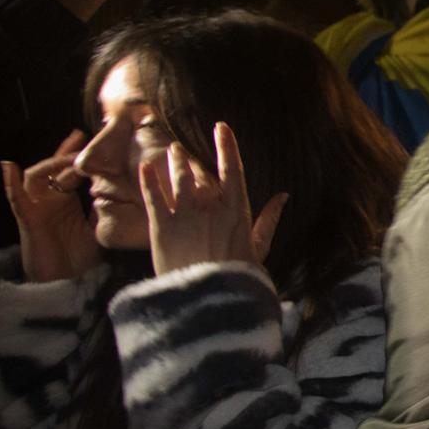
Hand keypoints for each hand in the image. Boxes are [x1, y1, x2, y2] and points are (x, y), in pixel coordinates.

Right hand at [2, 129, 100, 282]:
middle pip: (52, 168)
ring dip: (50, 163)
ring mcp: (36, 207)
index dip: (80, 156)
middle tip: (82, 137)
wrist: (64, 282)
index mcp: (65, 201)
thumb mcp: (98, 226)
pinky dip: (9, 182)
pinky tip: (8, 166)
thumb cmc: (79, 258)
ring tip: (68, 155)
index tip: (98, 140)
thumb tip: (123, 188)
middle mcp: (48, 200)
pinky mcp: (27, 218)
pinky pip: (15, 198)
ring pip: (36, 176)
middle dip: (66, 152)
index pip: (70, 171)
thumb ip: (104, 208)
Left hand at [137, 122, 286, 277]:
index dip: (226, 145)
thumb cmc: (238, 278)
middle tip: (178, 148)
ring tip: (168, 152)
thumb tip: (284, 196)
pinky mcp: (161, 228)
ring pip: (177, 178)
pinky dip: (149, 179)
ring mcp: (184, 215)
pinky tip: (144, 166)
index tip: (221, 127)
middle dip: (187, 158)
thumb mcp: (259, 248)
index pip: (232, 168)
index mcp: (236, 210)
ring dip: (172, 162)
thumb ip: (269, 219)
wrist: (207, 301)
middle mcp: (210, 206)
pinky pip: (153, 196)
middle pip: (198, 171)